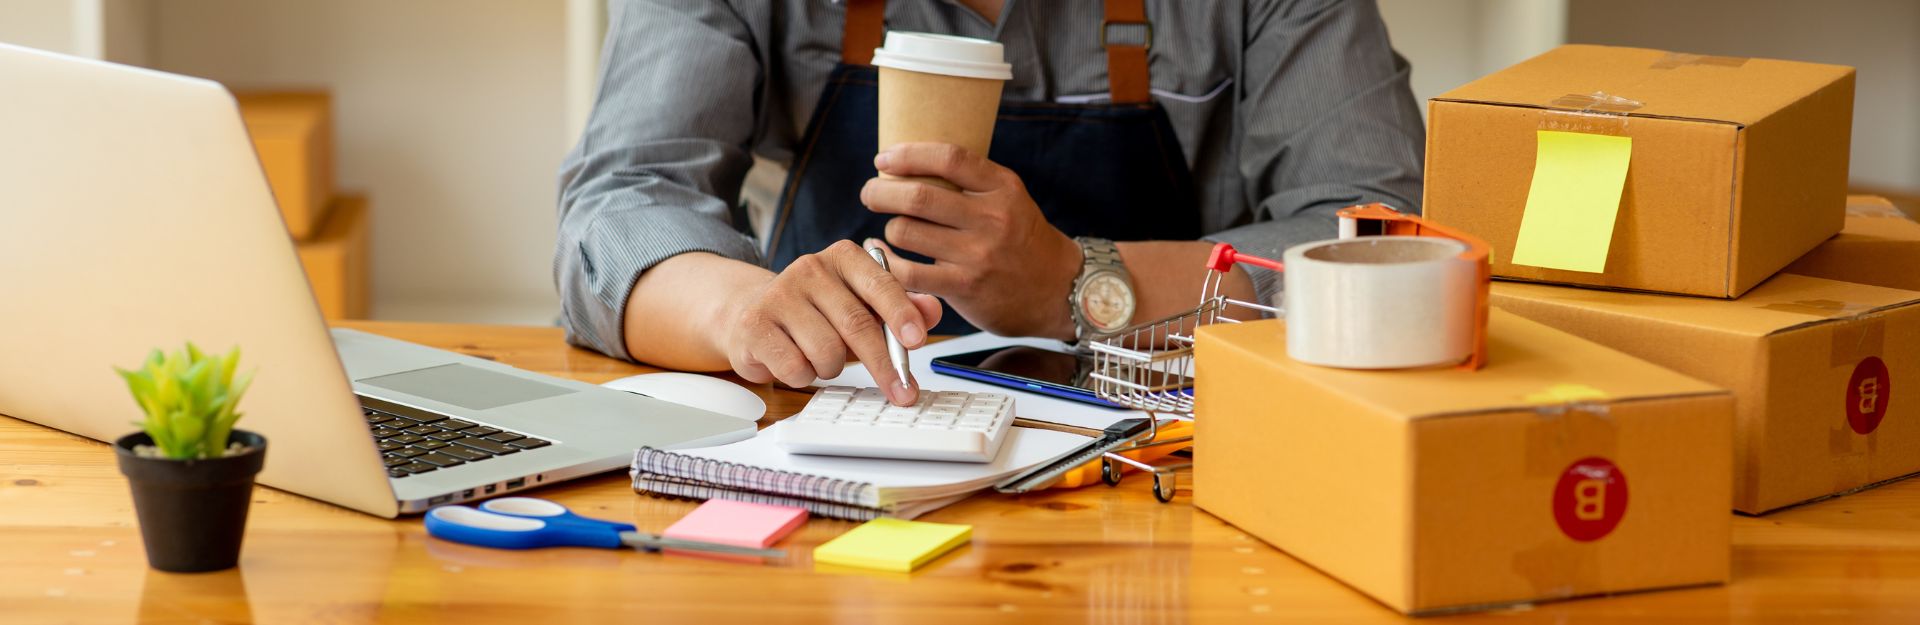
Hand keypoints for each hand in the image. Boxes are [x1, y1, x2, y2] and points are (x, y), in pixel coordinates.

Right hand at [716, 240, 941, 404]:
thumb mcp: (863, 306)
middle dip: (884, 365)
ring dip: (834, 368)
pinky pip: (796, 368)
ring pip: (827, 352)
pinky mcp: (754, 325)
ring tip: (823, 357)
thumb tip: (932, 311)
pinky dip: (805, 375)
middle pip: (856, 324)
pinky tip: (796, 360)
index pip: (880, 284)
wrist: (754, 314)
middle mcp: (810, 268)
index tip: (917, 341)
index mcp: (844, 257)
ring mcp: (778, 295)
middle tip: (902, 392)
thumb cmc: (819, 313)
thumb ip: (901, 308)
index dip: (901, 314)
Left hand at [860, 143, 1081, 339]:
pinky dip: (886, 261)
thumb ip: (971, 183)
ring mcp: (978, 254)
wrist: (1058, 290)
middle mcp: (992, 217)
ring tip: (891, 229)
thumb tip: (910, 164)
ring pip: (907, 231)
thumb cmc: (1022, 241)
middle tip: (870, 192)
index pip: (949, 157)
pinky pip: (909, 272)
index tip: (884, 159)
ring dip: (889, 228)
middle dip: (881, 191)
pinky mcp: (965, 287)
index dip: (908, 155)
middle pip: (918, 195)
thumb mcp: (1010, 199)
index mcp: (1003, 187)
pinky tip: (881, 256)